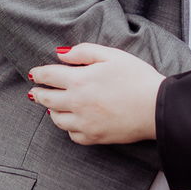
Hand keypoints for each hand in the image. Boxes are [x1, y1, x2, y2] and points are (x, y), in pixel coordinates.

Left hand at [29, 43, 164, 145]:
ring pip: (56, 119)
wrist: (156, 107)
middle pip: (47, 99)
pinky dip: (68, 127)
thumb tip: (60, 54)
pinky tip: (72, 121)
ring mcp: (84, 123)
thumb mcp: (112, 55)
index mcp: (80, 80)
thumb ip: (84, 52)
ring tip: (52, 106)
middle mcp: (77, 103)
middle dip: (38, 93)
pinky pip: (72, 135)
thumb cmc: (137, 78)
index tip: (34, 74)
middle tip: (35, 91)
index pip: (49, 76)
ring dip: (51, 110)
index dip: (38, 74)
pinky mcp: (94, 138)